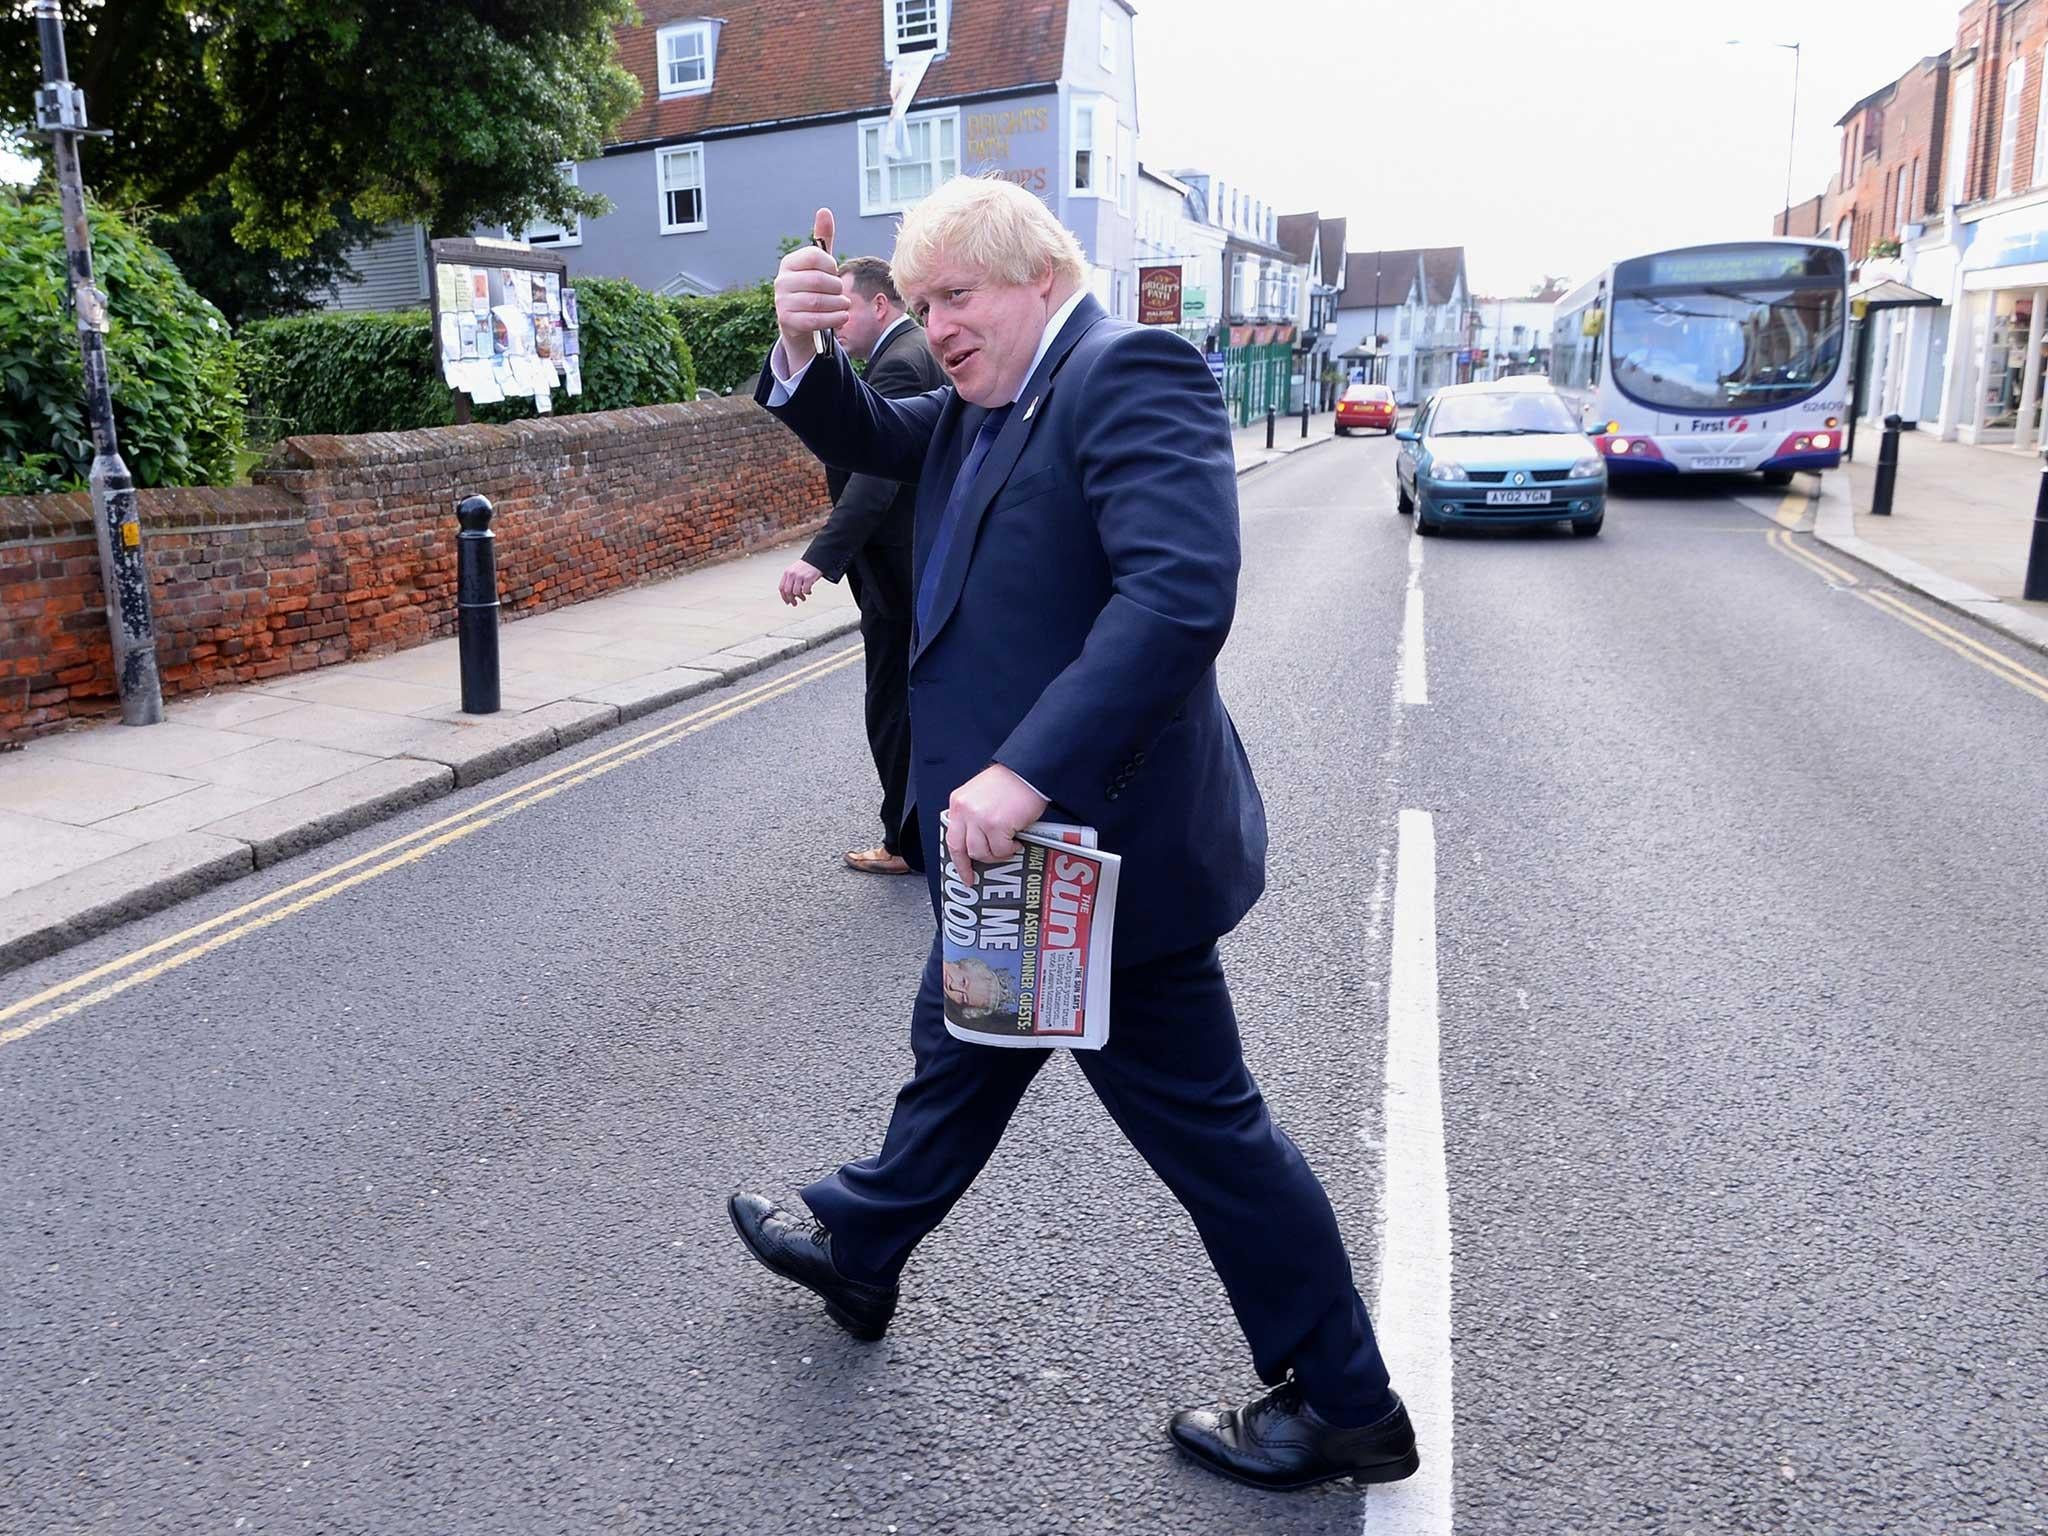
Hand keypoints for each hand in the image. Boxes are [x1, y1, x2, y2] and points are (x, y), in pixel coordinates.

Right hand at [773, 208, 847, 361]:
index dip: (831, 265)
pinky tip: (843, 316)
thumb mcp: (818, 264)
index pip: (815, 256)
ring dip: (838, 304)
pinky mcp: (788, 322)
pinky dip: (835, 318)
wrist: (798, 322)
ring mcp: (782, 302)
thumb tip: (824, 211)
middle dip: (836, 287)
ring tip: (844, 304)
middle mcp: (781, 281)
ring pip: (818, 302)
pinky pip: (816, 320)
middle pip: (818, 281)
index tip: (834, 272)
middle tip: (841, 291)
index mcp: (789, 263)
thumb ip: (823, 239)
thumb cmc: (812, 288)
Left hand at [779, 558, 822, 604]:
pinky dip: (807, 593)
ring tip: (803, 598)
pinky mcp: (808, 578)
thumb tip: (789, 596)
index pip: (781, 588)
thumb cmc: (805, 567)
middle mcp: (792, 574)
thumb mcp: (794, 571)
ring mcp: (800, 576)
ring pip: (796, 592)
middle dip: (791, 600)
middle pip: (787, 591)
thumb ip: (790, 581)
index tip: (787, 602)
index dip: (784, 597)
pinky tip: (809, 592)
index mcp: (787, 573)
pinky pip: (805, 590)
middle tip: (795, 603)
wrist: (816, 559)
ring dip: (800, 597)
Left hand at [945, 765, 1048, 885]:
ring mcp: (980, 819)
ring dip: (996, 854)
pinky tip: (1016, 841)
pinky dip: (1010, 849)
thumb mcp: (980, 795)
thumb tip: (976, 841)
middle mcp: (965, 811)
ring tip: (1007, 846)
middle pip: (963, 849)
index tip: (963, 872)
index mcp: (959, 802)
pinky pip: (1001, 850)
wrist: (1028, 771)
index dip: (957, 860)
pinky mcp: (997, 825)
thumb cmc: (1010, 781)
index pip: (951, 838)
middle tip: (981, 872)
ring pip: (981, 853)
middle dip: (973, 864)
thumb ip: (973, 816)